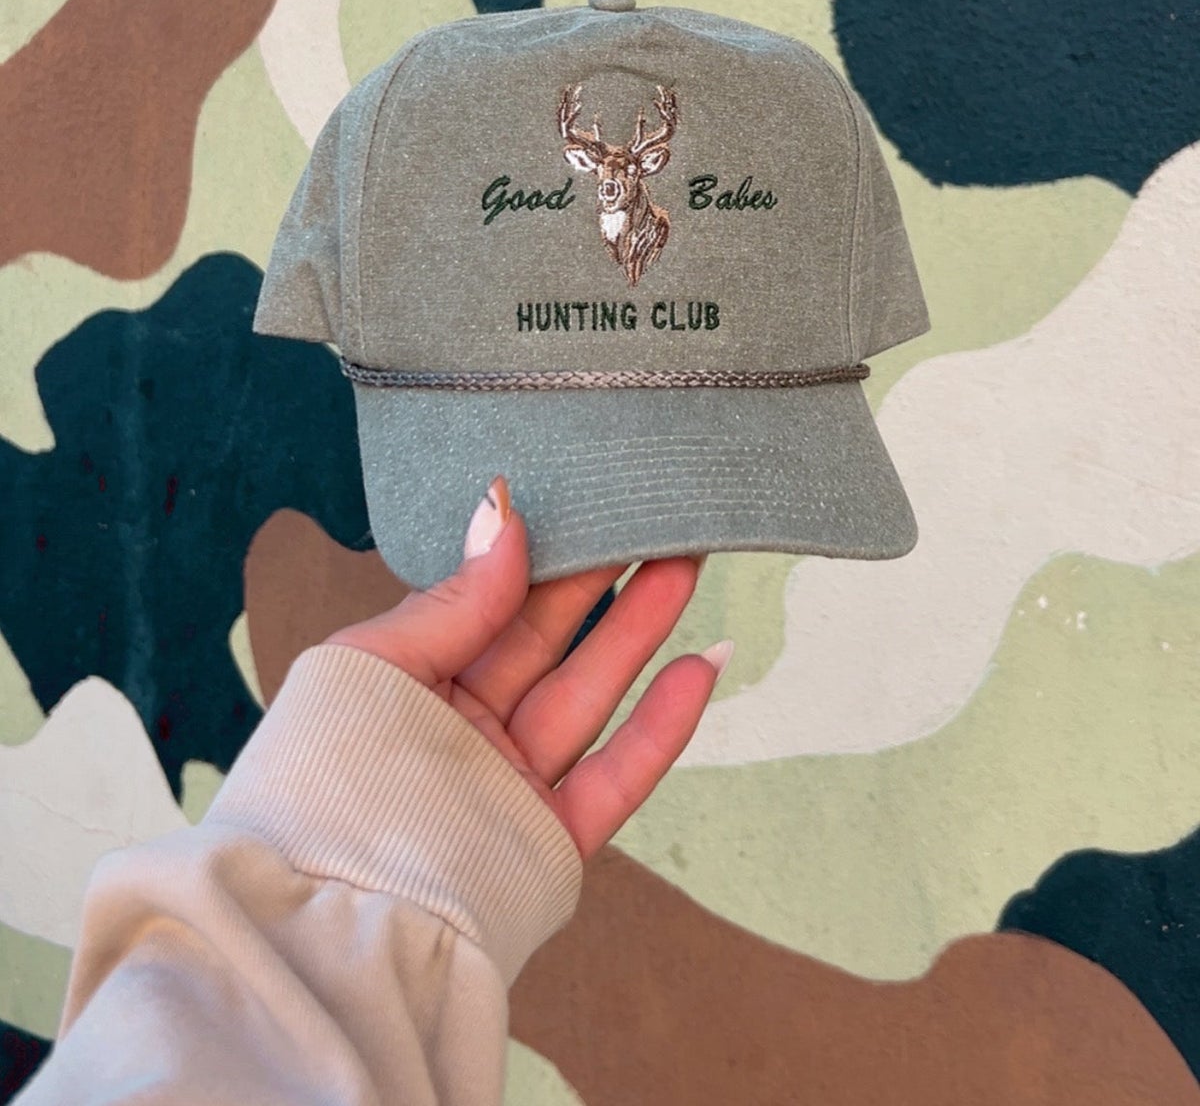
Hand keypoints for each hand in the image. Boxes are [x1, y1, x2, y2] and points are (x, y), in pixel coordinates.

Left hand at [327, 478, 730, 857]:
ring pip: (590, 696)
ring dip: (642, 631)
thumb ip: (454, 600)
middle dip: (603, 580)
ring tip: (688, 563)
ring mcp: (509, 788)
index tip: (587, 501)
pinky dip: (663, 724)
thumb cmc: (325, 780)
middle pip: (549, 643)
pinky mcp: (549, 844)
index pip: (488, 606)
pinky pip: (617, 776)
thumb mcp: (372, 664)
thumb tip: (503, 510)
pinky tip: (701, 665)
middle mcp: (462, 734)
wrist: (329, 923)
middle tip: (655, 518)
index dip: (540, 556)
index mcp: (409, 686)